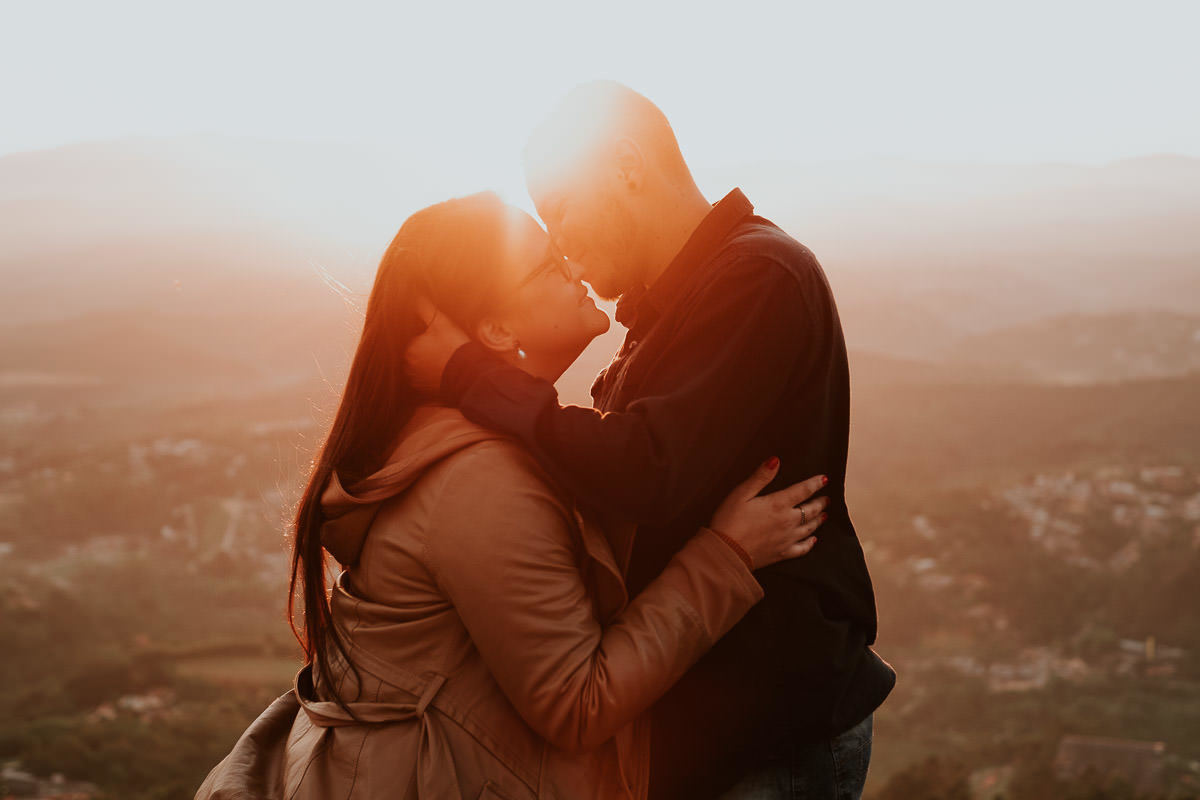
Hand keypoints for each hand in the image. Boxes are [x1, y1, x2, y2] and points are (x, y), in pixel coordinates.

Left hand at [403, 296, 470, 396]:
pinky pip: (426, 381)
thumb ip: (426, 310)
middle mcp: (409, 365)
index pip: (415, 341)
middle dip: (426, 353)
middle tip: (444, 350)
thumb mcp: (441, 323)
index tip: (440, 340)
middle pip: (417, 355)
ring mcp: (417, 379)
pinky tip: (444, 372)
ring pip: (421, 368)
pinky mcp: (426, 390)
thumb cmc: (454, 346)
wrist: (468, 373)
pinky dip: (432, 377)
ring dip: (428, 366)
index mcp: (410, 348)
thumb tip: (417, 298)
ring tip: (445, 362)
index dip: (428, 340)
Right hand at [709, 459, 828, 568]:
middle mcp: (788, 521)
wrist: (726, 552)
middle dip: (820, 502)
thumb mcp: (741, 493)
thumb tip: (775, 460)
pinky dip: (810, 543)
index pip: (804, 490)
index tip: (825, 479)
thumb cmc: (729, 520)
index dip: (816, 483)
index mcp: (778, 504)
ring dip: (818, 519)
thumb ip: (760, 477)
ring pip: (810, 528)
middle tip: (827, 498)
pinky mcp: (782, 553)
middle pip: (811, 510)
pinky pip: (803, 548)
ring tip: (824, 514)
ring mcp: (787, 539)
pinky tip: (813, 540)